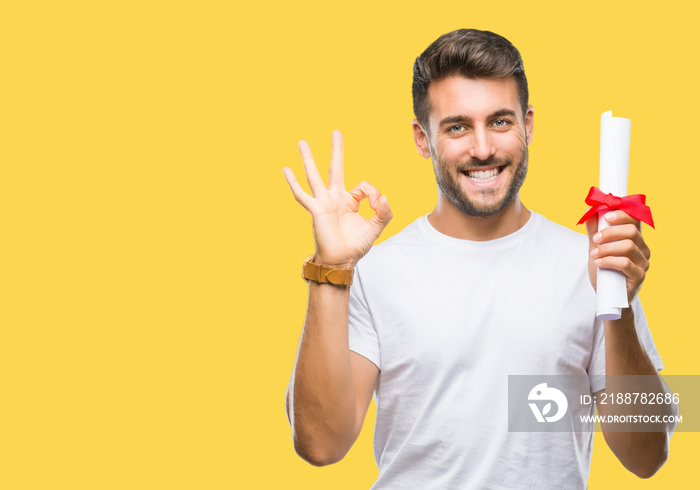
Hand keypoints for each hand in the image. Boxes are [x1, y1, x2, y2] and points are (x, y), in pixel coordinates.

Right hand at [283, 130, 391, 267]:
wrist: (341, 261)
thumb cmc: (355, 246)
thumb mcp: (376, 228)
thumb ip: (384, 213)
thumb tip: (385, 198)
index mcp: (349, 201)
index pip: (363, 186)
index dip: (373, 194)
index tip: (377, 206)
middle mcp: (335, 198)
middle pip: (335, 168)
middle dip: (336, 150)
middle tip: (336, 131)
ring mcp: (323, 202)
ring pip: (315, 176)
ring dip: (308, 158)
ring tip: (301, 142)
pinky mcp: (315, 210)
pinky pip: (302, 195)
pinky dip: (293, 182)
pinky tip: (285, 169)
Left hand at [586, 211, 650, 302]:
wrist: (606, 295)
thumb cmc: (603, 269)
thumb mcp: (596, 248)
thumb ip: (594, 231)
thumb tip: (589, 212)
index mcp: (635, 239)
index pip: (635, 220)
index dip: (622, 214)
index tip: (606, 216)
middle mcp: (642, 249)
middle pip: (632, 232)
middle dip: (610, 232)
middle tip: (595, 239)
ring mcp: (643, 263)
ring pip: (628, 246)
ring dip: (607, 248)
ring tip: (594, 254)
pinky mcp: (639, 276)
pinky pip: (626, 264)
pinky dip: (609, 260)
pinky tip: (599, 262)